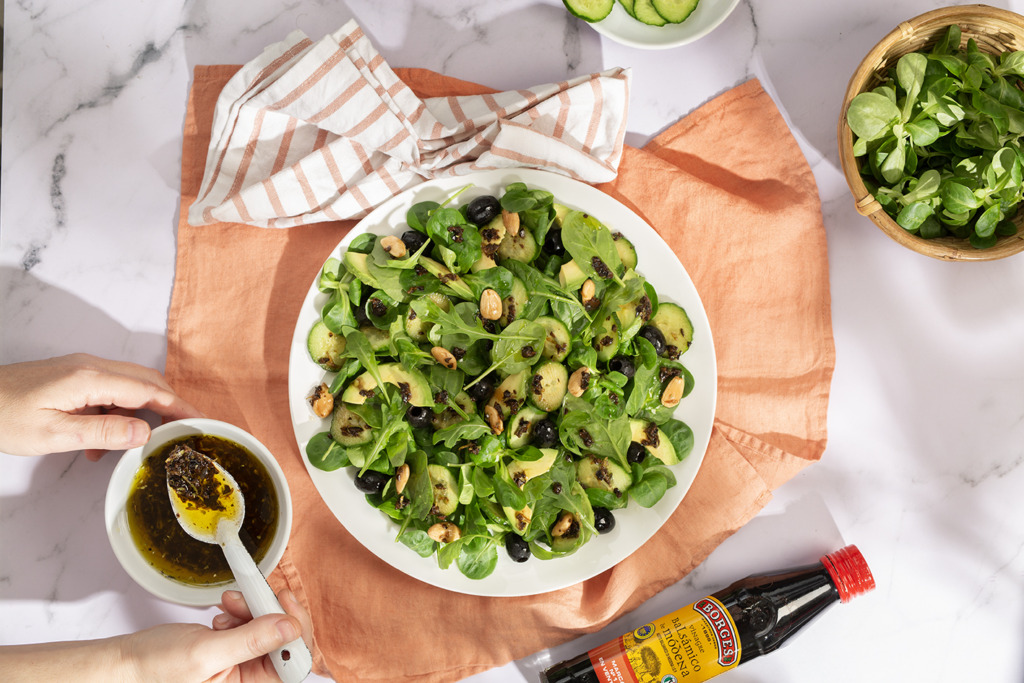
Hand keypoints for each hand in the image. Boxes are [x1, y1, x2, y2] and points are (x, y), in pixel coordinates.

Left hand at [0, 353, 201, 457]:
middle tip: (187, 429)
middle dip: (170, 405)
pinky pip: (108, 392)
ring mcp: (81, 370)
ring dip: (141, 413)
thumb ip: (103, 432)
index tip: (201, 421)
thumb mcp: (53, 434)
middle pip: (146, 382)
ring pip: (129, 387)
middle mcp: (91, 367)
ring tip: (141, 445)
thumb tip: (145, 431)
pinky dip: (117, 415)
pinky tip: (102, 444)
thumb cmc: (1, 417)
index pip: (149, 390)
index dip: (178, 406)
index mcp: (90, 378)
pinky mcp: (72, 378)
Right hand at [121, 589, 311, 682]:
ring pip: (267, 631)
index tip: (285, 603)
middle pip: (284, 645)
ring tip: (230, 604)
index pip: (292, 664)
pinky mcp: (232, 653)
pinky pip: (250, 628)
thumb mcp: (206, 653)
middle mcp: (248, 682)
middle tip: (260, 594)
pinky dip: (242, 613)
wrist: (126, 662)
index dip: (296, 631)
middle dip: (272, 615)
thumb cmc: (154, 669)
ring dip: (254, 611)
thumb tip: (290, 627)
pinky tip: (224, 612)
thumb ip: (250, 641)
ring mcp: (241, 668)